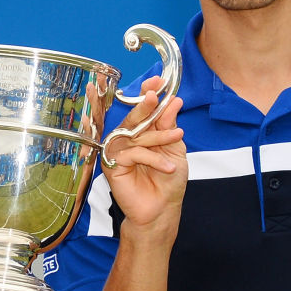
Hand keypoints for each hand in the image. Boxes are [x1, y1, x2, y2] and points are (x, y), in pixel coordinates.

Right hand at [103, 77, 184, 232]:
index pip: (141, 109)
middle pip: (132, 117)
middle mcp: (126, 139)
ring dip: (158, 135)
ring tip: (178, 136)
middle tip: (155, 95)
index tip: (158, 81)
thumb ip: (169, 125)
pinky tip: (169, 167)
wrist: (162, 210)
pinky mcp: (112, 166)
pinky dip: (153, 158)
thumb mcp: (175, 150)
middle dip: (144, 104)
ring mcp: (117, 151)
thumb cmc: (168, 181)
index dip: (147, 93)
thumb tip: (173, 101)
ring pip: (135, 134)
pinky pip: (132, 154)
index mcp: (141, 133)